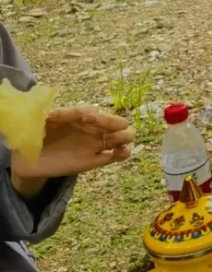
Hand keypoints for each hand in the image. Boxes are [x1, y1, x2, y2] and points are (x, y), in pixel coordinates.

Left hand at [10, 105, 132, 184]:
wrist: (28, 159)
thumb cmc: (32, 136)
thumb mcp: (35, 124)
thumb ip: (44, 118)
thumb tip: (54, 114)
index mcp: (76, 116)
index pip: (90, 110)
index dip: (89, 113)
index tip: (83, 118)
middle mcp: (90, 128)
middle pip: (113, 121)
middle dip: (111, 122)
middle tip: (101, 130)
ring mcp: (94, 144)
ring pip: (120, 137)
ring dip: (122, 137)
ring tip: (115, 141)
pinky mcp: (93, 161)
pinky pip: (114, 156)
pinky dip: (122, 153)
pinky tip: (122, 152)